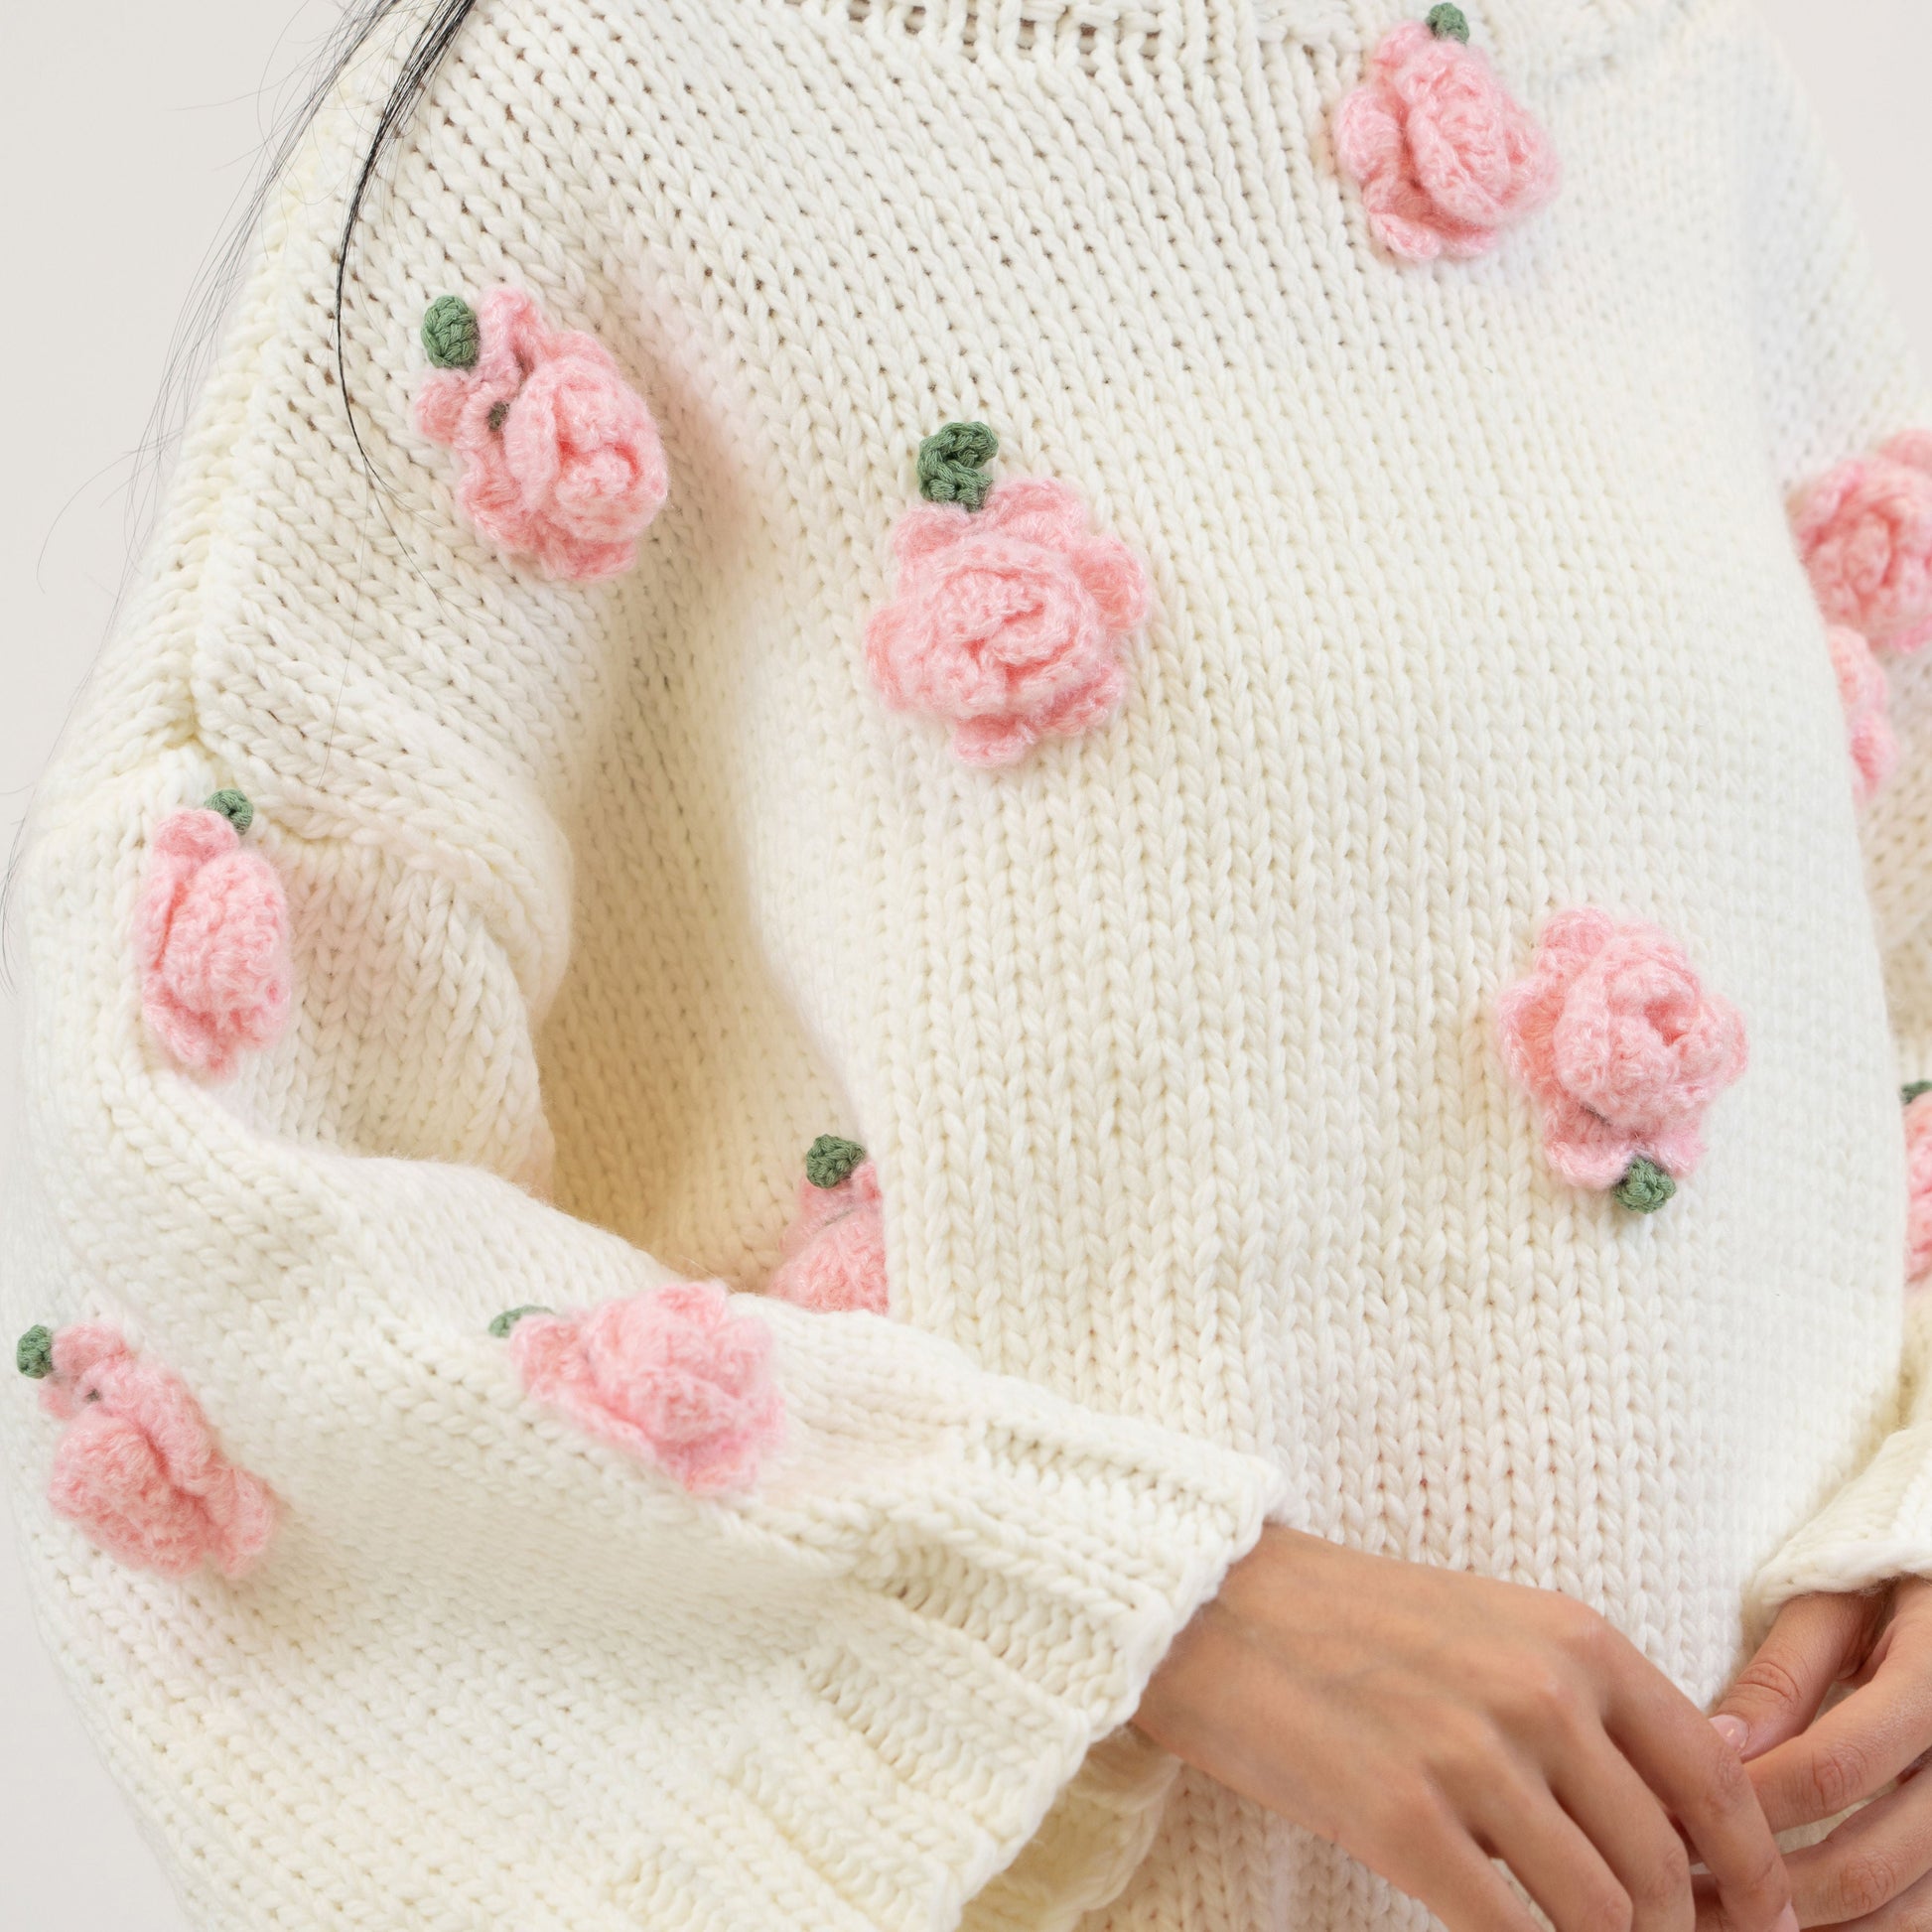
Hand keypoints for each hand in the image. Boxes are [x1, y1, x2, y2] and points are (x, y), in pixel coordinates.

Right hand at [1133, 1524, 1792, 1931]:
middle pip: (1662, 1868)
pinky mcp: (1400, 1819)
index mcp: (1573, 1638)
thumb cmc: (1353, 1622)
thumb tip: (1684, 1822)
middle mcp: (1538, 1693)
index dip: (1752, 1873)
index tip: (1759, 1925)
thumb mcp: (1492, 1626)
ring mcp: (1470, 1756)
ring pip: (1600, 1915)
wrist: (1215, 1607)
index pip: (1712, 1779)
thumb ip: (1586, 1703)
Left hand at [1711, 1577, 1931, 1925]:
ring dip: (1803, 1926)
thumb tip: (1722, 1744)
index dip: (1748, 1799)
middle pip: (1868, 1864)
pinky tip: (1780, 1923)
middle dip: (1763, 1887)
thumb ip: (1782, 1674)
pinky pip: (1918, 1920)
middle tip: (1677, 1887)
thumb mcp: (1830, 1602)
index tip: (1667, 1811)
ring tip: (1711, 1916)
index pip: (1835, 1767)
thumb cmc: (1878, 1585)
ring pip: (1898, 1913)